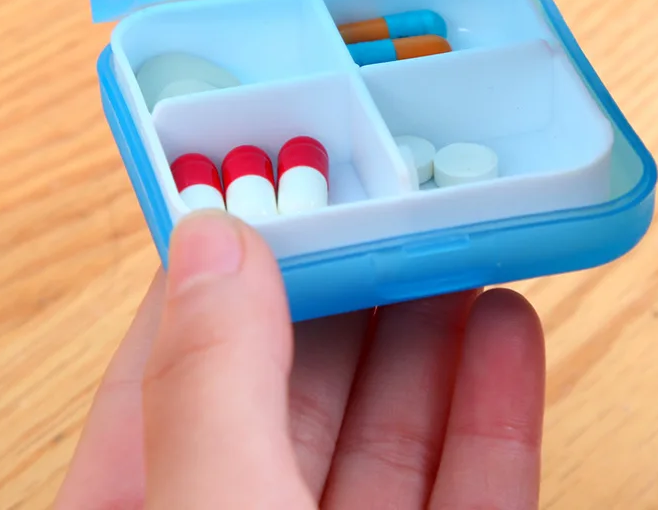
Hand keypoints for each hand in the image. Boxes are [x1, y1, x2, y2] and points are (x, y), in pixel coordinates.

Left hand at [54, 211, 544, 508]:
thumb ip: (209, 387)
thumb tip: (213, 236)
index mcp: (147, 508)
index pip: (178, 356)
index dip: (231, 260)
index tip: (279, 181)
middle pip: (299, 378)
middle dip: (354, 281)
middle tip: (395, 199)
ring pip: (392, 426)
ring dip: (432, 330)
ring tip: (465, 240)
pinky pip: (472, 487)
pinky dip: (494, 410)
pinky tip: (510, 332)